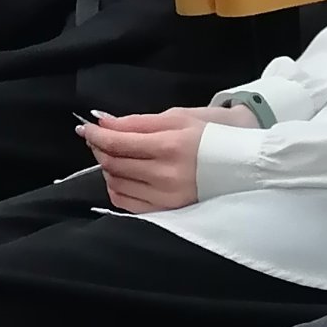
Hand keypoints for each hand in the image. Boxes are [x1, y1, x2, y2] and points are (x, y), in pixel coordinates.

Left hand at [77, 105, 255, 212]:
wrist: (242, 161)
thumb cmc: (212, 132)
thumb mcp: (178, 117)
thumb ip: (138, 122)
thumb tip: (105, 122)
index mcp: (170, 145)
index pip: (119, 142)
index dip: (96, 134)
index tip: (84, 127)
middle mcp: (165, 174)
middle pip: (114, 163)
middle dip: (100, 148)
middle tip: (98, 138)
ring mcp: (165, 196)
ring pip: (116, 183)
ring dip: (108, 167)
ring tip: (115, 154)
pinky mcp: (166, 210)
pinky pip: (126, 201)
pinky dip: (117, 186)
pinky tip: (124, 174)